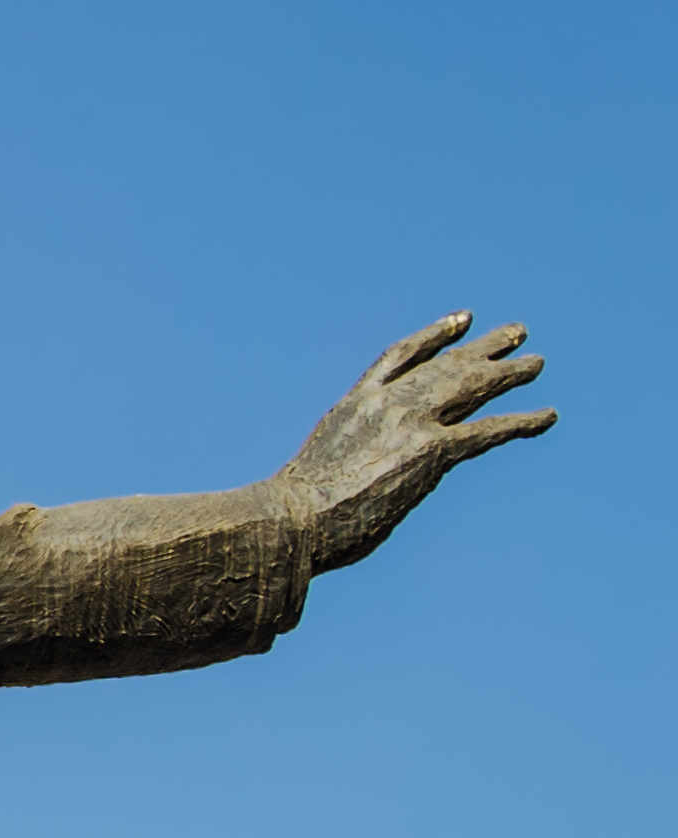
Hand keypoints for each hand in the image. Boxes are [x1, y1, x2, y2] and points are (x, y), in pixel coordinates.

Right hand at [281, 314, 550, 567]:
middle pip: (445, 364)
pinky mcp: (431, 450)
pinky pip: (488, 430)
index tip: (464, 319)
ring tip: (538, 362)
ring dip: (509, 372)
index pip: (400, 357)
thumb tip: (338, 493)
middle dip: (484, 347)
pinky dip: (522, 422)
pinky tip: (548, 416)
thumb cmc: (289, 513)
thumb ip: (339, 467)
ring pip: (471, 387)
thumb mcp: (312, 474)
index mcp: (353, 405)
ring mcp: (409, 424)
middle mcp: (384, 404)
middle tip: (518, 332)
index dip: (436, 335)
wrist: (291, 519)